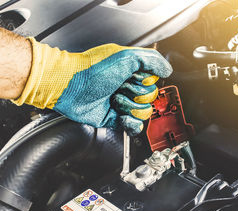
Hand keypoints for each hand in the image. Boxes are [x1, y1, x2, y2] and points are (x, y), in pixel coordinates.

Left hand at [12, 38, 172, 134]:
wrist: (71, 87)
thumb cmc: (93, 69)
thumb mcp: (126, 56)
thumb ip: (151, 60)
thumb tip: (167, 70)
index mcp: (131, 71)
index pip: (154, 81)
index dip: (146, 81)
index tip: (134, 77)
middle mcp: (127, 86)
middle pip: (150, 98)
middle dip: (135, 94)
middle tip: (119, 87)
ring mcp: (121, 103)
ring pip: (143, 113)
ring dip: (128, 107)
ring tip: (113, 99)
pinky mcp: (114, 119)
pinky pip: (133, 126)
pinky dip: (130, 123)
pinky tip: (122, 116)